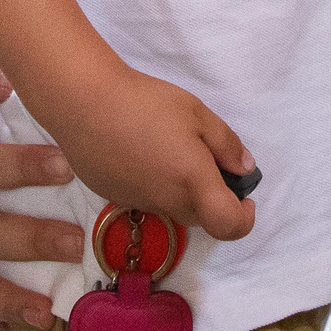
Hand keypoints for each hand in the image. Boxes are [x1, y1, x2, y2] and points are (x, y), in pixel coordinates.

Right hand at [45, 65, 258, 242]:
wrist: (85, 104)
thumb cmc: (147, 104)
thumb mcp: (198, 113)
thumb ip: (226, 145)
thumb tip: (245, 169)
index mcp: (193, 183)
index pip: (228, 226)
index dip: (244, 219)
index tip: (244, 195)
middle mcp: (167, 203)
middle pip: (201, 217)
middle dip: (212, 197)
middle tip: (205, 158)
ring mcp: (138, 203)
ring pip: (172, 208)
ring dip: (181, 190)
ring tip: (168, 147)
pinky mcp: (115, 197)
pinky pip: (146, 199)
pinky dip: (153, 184)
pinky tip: (140, 151)